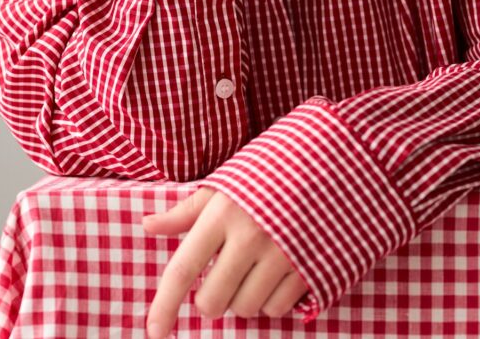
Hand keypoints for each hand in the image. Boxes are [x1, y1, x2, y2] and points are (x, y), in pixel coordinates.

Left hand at [141, 186, 308, 337]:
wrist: (331, 158)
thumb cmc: (271, 171)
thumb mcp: (228, 184)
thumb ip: (188, 211)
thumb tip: (148, 226)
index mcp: (223, 213)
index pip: (183, 269)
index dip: (165, 305)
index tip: (155, 332)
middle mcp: (250, 236)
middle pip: (212, 301)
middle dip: (211, 299)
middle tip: (222, 277)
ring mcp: (283, 254)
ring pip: (245, 308)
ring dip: (243, 299)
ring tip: (255, 269)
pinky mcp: (310, 267)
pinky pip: (278, 309)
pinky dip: (272, 300)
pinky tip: (278, 274)